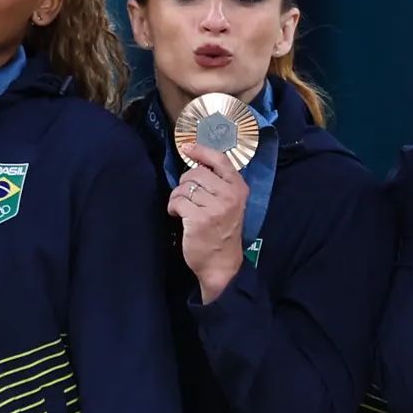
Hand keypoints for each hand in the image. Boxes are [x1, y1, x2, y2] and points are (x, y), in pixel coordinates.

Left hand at [167, 142, 247, 302]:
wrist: (221, 264)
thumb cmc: (223, 232)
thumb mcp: (231, 204)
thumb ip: (220, 184)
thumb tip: (197, 164)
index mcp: (239, 189)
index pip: (220, 160)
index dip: (201, 151)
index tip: (188, 148)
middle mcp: (229, 196)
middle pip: (196, 173)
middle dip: (185, 183)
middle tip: (186, 197)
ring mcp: (215, 208)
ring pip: (184, 187)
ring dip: (177, 197)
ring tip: (182, 209)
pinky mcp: (199, 219)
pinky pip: (177, 201)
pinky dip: (173, 208)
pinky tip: (178, 216)